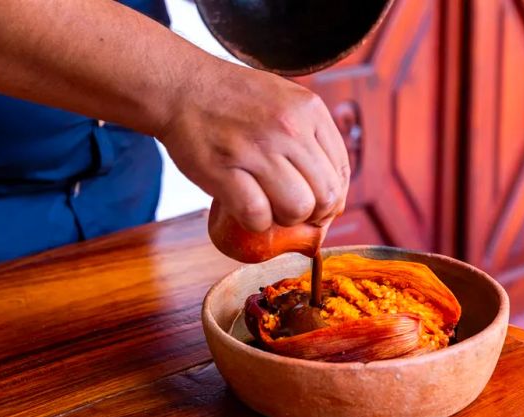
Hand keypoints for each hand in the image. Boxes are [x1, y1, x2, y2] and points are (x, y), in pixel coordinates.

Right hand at [157, 59, 349, 231]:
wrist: (181, 87)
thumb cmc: (232, 100)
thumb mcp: (284, 99)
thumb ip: (311, 135)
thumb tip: (332, 193)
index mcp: (309, 110)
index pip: (342, 172)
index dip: (332, 199)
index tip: (315, 206)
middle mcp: (289, 128)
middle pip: (325, 196)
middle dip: (312, 214)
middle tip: (290, 211)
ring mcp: (257, 150)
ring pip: (297, 209)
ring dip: (284, 219)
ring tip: (268, 208)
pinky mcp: (225, 170)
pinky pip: (257, 215)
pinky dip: (255, 222)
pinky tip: (246, 211)